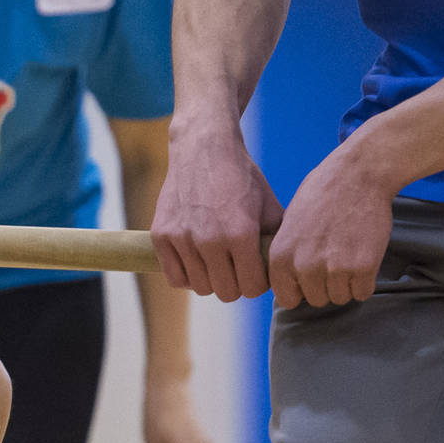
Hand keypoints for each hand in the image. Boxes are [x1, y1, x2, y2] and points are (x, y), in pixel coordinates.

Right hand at [152, 125, 283, 301]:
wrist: (204, 148)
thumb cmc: (240, 178)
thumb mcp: (270, 205)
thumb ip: (276, 242)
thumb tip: (283, 272)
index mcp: (241, 234)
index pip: (252, 288)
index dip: (258, 282)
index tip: (257, 271)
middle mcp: (209, 240)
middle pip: (227, 293)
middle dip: (237, 284)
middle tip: (238, 268)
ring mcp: (182, 239)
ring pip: (201, 288)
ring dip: (212, 280)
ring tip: (218, 263)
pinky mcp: (161, 236)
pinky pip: (176, 278)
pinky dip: (188, 276)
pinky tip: (198, 262)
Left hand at [266, 141, 396, 309]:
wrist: (358, 173)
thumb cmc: (323, 193)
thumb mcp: (289, 224)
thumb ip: (287, 255)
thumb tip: (289, 283)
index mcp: (281, 258)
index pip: (288, 299)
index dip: (301, 289)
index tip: (311, 276)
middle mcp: (304, 267)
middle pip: (317, 300)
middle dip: (326, 285)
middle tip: (335, 258)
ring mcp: (334, 269)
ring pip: (340, 298)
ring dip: (347, 283)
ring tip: (349, 254)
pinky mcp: (363, 267)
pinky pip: (363, 292)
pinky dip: (366, 280)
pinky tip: (364, 257)